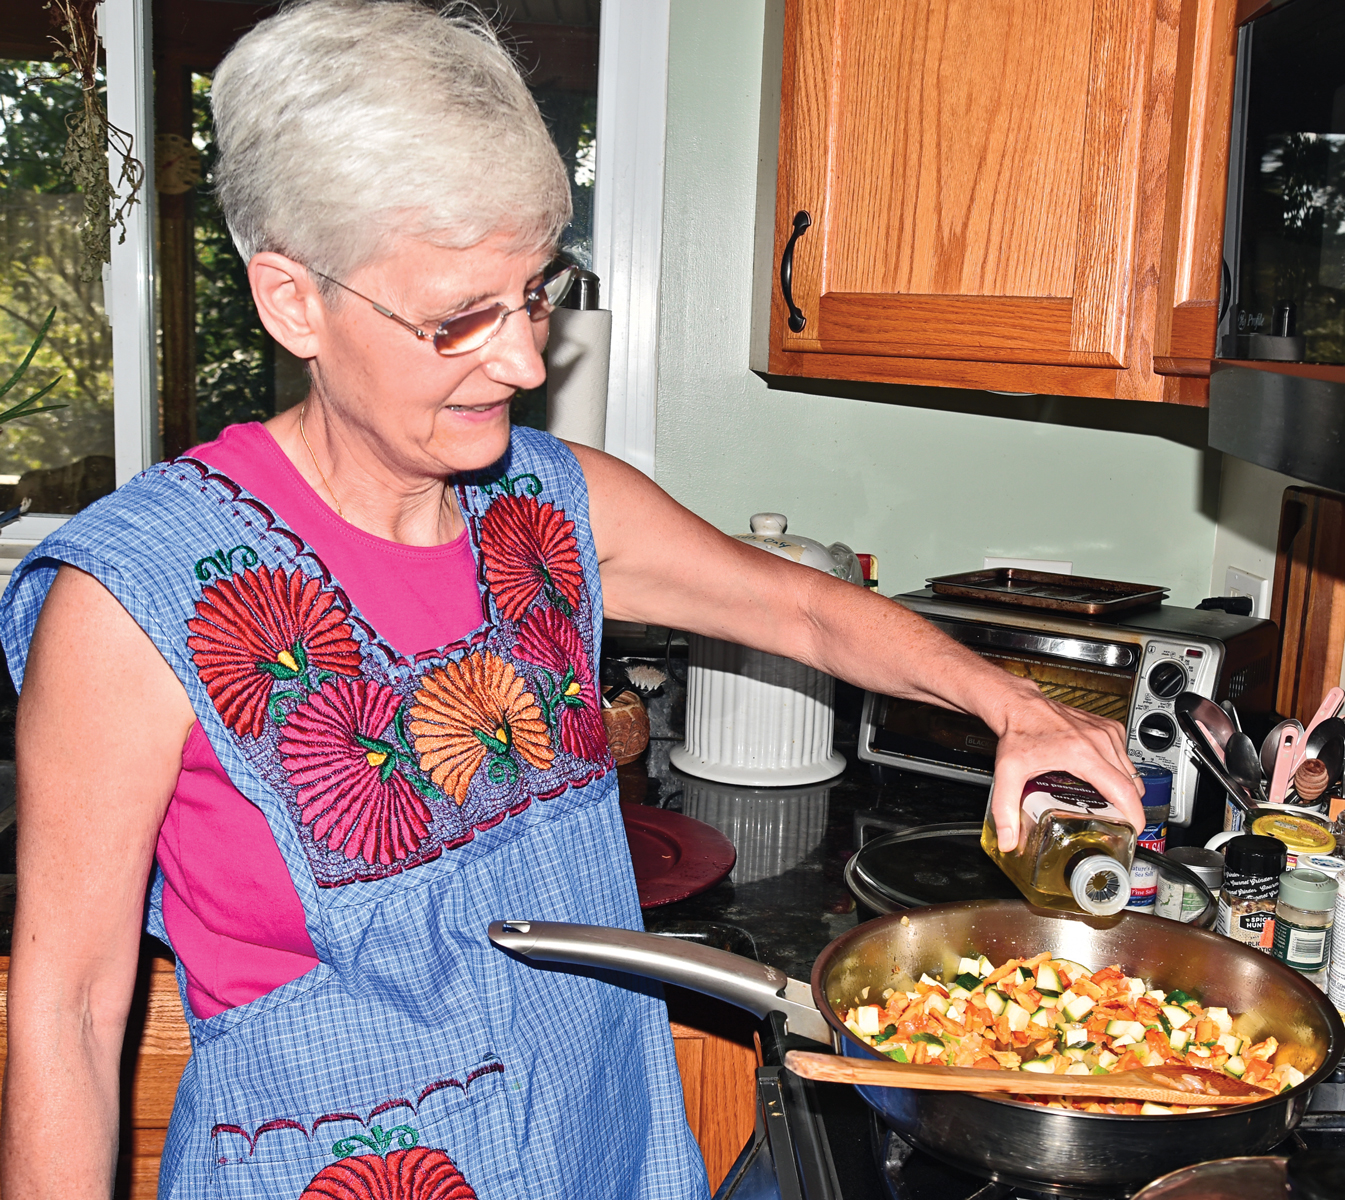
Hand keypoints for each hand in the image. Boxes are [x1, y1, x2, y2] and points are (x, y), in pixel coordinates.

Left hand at [988, 686, 1145, 851]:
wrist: (1020, 704)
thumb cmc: (1017, 732)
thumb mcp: (1008, 772)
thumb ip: (1005, 809)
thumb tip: (1007, 839)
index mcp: (1082, 753)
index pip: (1123, 790)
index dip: (1135, 815)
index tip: (1134, 831)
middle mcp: (1099, 740)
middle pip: (1132, 785)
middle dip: (1130, 808)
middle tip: (1115, 823)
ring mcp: (1106, 732)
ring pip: (1132, 771)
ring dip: (1126, 790)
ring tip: (1107, 804)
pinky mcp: (1108, 727)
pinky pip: (1126, 756)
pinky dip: (1121, 772)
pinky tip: (1101, 779)